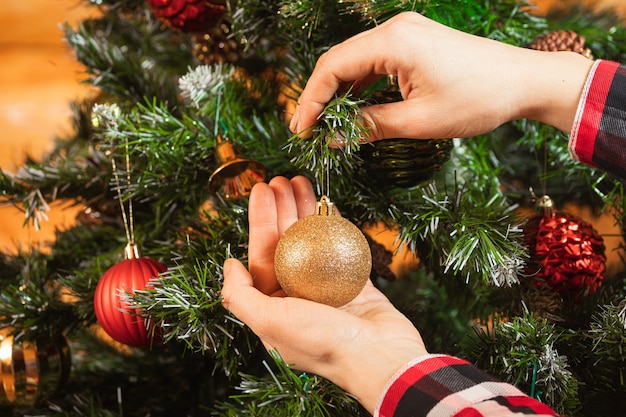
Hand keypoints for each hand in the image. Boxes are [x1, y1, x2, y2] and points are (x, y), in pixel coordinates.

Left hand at [221, 176, 427, 413]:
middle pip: (285, 242)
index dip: (259, 220)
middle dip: (282, 209)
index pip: (261, 254)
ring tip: (303, 181)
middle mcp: (298, 295)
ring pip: (312, 240)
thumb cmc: (322, 342)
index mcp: (274, 306)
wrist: (381, 357)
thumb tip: (228, 265)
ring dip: (306, 210)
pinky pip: (340, 245)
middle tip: (282, 178)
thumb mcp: (270, 322)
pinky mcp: (354, 282)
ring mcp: (327, 288)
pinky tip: (328, 203)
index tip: (263, 190)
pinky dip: (334, 223)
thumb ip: (240, 296)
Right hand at [289, 12, 592, 140]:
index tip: (300, 128)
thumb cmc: (477, 100)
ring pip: (357, 60)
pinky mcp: (416, 42)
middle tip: (307, 129)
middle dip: (320, 95)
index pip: (333, 66)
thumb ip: (370, 126)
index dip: (311, 99)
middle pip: (340, 60)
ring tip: (326, 123)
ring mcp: (407, 32)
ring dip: (340, 91)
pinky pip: (376, 61)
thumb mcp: (419, 121)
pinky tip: (354, 108)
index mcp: (393, 41)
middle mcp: (396, 28)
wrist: (525, 81)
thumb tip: (333, 137)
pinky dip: (361, 84)